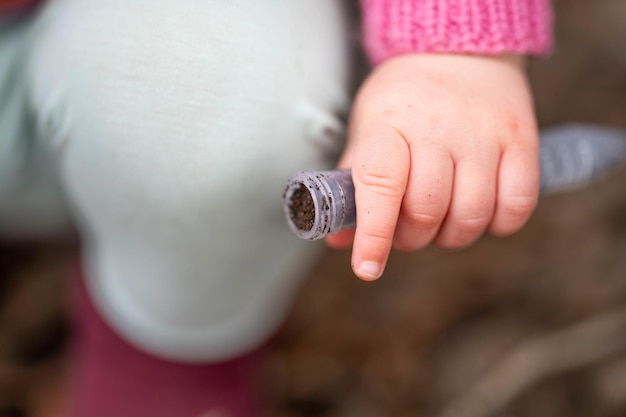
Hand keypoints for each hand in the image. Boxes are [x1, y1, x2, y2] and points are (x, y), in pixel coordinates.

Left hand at [326, 53, 539, 280]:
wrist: (456, 50)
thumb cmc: (402, 104)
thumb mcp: (367, 131)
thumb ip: (353, 187)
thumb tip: (340, 242)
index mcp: (387, 126)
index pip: (380, 185)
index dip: (373, 234)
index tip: (367, 269)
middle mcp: (437, 128)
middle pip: (426, 211)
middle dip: (413, 237)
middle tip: (408, 228)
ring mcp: (482, 133)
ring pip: (472, 214)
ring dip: (453, 235)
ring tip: (442, 218)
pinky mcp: (521, 139)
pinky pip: (517, 203)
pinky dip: (498, 222)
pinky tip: (482, 210)